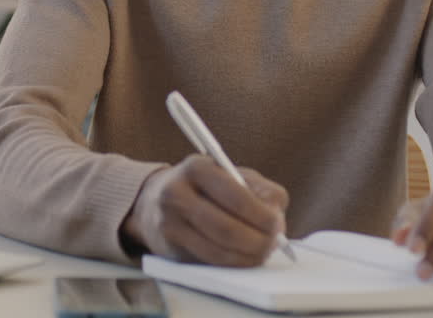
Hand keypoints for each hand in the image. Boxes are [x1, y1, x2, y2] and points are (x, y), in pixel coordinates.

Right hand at [121, 154, 288, 266]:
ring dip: (248, 256)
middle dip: (258, 241)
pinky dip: (233, 263)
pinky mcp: (169, 248)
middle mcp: (176, 194)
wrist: (155, 200)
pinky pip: (208, 262)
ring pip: (218, 251)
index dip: (262, 215)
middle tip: (274, 244)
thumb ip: (261, 190)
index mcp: (196, 168)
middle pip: (227, 229)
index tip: (277, 224)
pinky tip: (244, 257)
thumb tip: (277, 216)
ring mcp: (169, 224)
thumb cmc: (204, 186)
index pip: (236, 197)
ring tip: (262, 251)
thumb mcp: (232, 174)